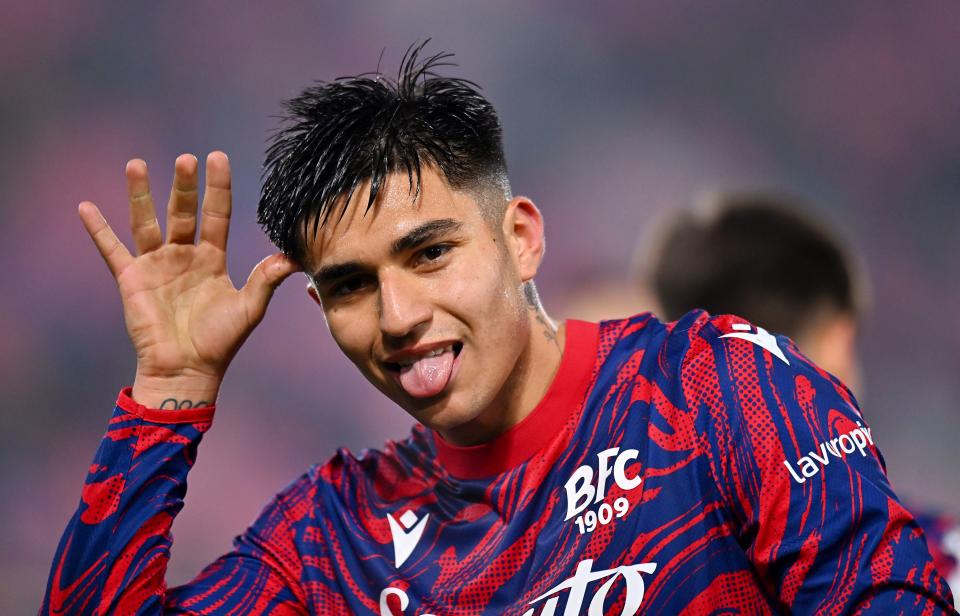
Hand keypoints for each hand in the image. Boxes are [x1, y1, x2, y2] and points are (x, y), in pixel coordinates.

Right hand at [79, 152, 300, 407]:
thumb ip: (267, 279)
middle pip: (183, 212)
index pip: (216, 214)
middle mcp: (184, 256)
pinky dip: (99, 229)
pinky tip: (86, 206)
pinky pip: (112, 249)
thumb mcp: (249, 308)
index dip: (217, 188)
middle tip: (186, 159)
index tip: (217, 157)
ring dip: (140, 194)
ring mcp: (156, 265)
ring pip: (147, 221)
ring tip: (137, 164)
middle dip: (184, 186)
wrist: (187, 370)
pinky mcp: (132, 279)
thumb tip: (293, 258)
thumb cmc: (219, 342)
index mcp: (212, 259)